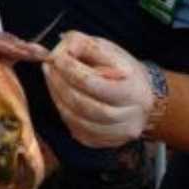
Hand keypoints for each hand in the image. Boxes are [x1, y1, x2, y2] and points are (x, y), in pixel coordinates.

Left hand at [44, 32, 156, 148]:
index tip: (55, 58)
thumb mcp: (106, 48)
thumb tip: (53, 51)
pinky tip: (61, 99)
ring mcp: (120, 132)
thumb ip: (80, 45)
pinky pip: (79, 132)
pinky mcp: (108, 142)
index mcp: (133, 88)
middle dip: (60, 85)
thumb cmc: (120, 68)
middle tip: (48, 69)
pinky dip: (65, 114)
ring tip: (51, 81)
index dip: (69, 70)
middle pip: (85, 105)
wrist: (141, 94)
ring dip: (58, 100)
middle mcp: (131, 115)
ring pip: (79, 121)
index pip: (93, 82)